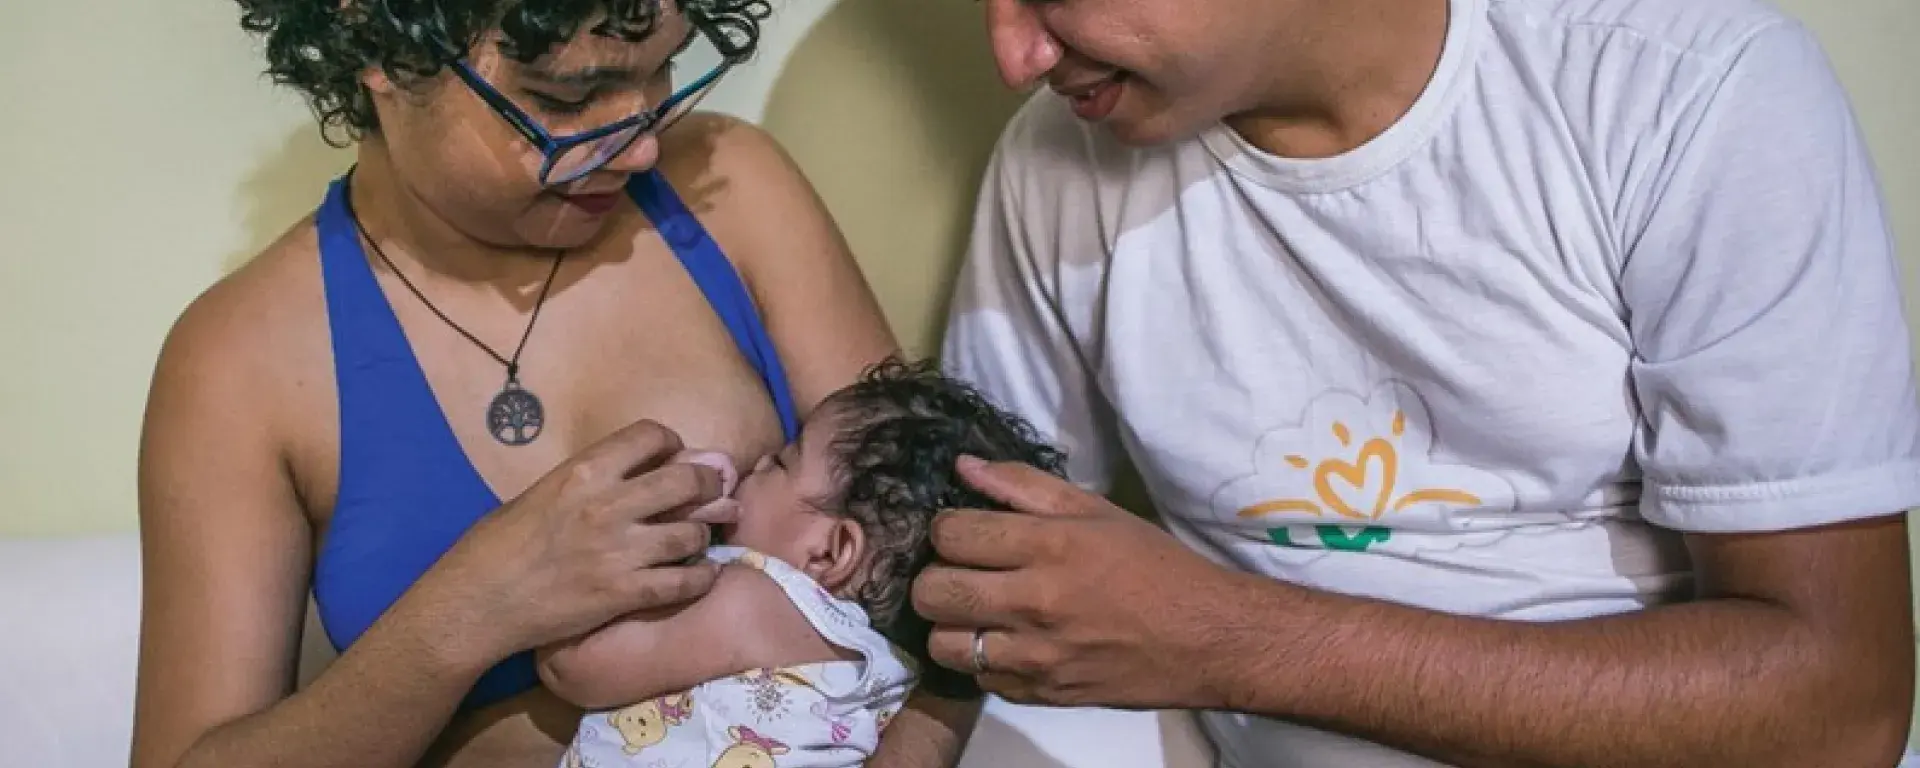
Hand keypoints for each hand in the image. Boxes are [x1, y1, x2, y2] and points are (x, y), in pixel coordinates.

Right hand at [415, 419, 738, 668]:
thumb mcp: (542, 493)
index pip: (651, 436)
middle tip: (714, 493)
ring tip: (698, 538)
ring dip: (703, 534)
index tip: (674, 458)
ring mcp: (618, 551)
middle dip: (709, 485)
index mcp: (583, 471)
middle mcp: (607, 505)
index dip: (671, 444)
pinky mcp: (622, 594)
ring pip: (692, 533)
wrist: (476, 601)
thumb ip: (591, 481)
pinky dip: (702, 578)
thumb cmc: (498, 544)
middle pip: (688, 481)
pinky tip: (704, 575)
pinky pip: (683, 582)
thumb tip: (636, 474)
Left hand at [911, 457, 1246, 709]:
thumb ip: (1024, 486)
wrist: (1207, 639)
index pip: (951, 534)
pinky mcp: (1041, 695)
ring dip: (951, 624)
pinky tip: (1007, 642)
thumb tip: (964, 465)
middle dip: (934, 576)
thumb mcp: (1097, 511)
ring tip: (976, 611)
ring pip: (943, 643)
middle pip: (933, 591)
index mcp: (1051, 546)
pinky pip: (978, 678)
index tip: (962, 530)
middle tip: (959, 572)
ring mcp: (1035, 656)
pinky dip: (983, 660)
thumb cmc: (1154, 566)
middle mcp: (1035, 603)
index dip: (945, 527)